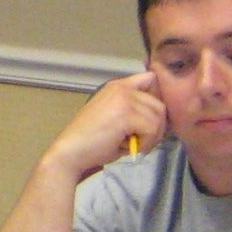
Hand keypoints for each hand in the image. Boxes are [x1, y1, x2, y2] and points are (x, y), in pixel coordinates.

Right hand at [47, 73, 165, 179]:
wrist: (72, 152)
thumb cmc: (92, 141)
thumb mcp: (115, 117)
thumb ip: (133, 109)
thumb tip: (159, 117)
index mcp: (117, 86)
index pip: (150, 79)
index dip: (155, 99)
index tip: (146, 119)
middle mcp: (121, 87)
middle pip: (160, 104)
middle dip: (155, 126)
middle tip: (140, 140)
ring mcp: (124, 99)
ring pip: (158, 118)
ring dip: (151, 137)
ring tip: (133, 145)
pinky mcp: (127, 114)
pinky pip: (152, 129)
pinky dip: (146, 143)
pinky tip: (129, 147)